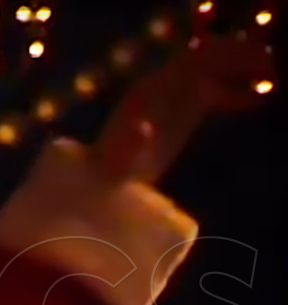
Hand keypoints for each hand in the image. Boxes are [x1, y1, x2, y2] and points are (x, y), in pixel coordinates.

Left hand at [91, 35, 273, 183]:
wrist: (103, 179)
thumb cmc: (110, 173)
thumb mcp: (118, 162)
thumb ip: (131, 145)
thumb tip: (143, 128)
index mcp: (148, 92)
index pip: (189, 61)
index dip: (220, 56)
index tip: (249, 63)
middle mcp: (160, 88)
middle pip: (204, 60)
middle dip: (237, 58)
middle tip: (269, 67)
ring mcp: (170, 98)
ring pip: (211, 73)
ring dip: (240, 71)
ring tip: (270, 80)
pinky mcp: (179, 114)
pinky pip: (211, 94)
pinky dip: (233, 94)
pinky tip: (257, 101)